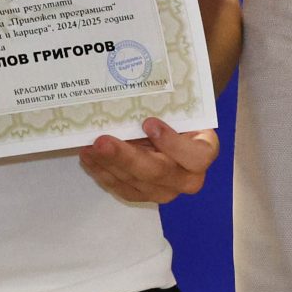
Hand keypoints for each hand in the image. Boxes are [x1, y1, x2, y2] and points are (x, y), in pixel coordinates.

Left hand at [78, 118, 219, 204]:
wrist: (173, 131)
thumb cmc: (176, 116)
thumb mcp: (177, 109)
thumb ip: (163, 108)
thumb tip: (133, 94)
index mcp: (203, 151)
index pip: (196, 156)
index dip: (172, 142)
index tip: (148, 123)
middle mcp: (188, 178)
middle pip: (159, 172)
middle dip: (127, 157)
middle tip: (102, 141)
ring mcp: (166, 191)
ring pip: (136, 183)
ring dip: (108, 165)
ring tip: (88, 148)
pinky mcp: (145, 196)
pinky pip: (123, 189)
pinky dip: (103, 173)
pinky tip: (88, 158)